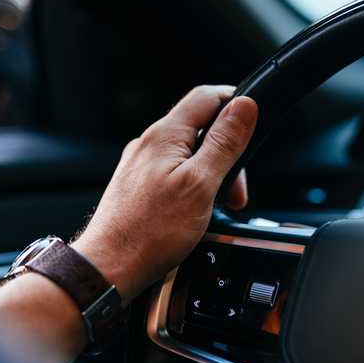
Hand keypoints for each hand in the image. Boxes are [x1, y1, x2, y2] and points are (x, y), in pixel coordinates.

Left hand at [72, 85, 257, 303]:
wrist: (110, 266)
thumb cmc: (149, 231)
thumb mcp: (200, 184)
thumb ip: (224, 143)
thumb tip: (244, 105)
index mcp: (165, 135)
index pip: (206, 96)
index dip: (234, 102)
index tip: (253, 122)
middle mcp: (149, 144)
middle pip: (200, 129)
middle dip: (227, 153)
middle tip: (237, 191)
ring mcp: (140, 165)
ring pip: (188, 154)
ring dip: (212, 174)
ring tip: (217, 207)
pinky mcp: (137, 186)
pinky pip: (173, 173)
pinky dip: (193, 186)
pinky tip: (195, 212)